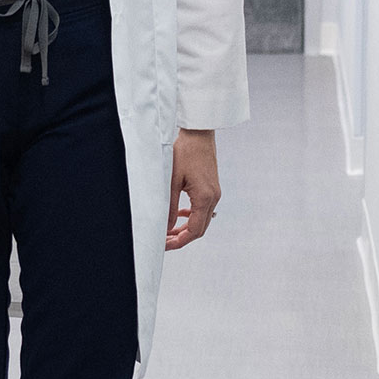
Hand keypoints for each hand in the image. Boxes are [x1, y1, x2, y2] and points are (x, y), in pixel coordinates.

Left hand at [165, 130, 220, 249]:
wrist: (199, 134)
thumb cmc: (185, 152)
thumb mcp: (172, 181)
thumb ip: (170, 206)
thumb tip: (167, 226)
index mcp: (204, 197)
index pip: (194, 230)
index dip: (179, 241)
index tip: (165, 245)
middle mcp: (213, 197)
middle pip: (199, 228)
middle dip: (181, 237)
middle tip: (163, 241)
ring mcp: (214, 193)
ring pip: (201, 220)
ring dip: (186, 227)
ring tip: (168, 231)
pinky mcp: (212, 188)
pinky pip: (203, 209)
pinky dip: (191, 216)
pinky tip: (179, 214)